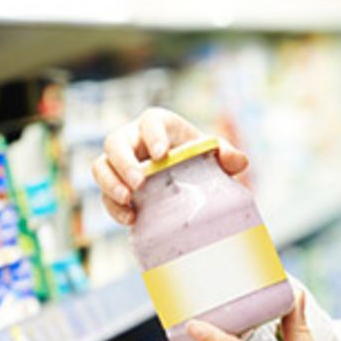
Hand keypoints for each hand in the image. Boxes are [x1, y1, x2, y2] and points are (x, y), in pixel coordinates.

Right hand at [92, 107, 249, 225]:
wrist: (182, 175)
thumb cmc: (195, 156)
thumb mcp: (212, 153)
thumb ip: (225, 153)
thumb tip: (239, 161)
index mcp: (157, 124)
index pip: (150, 122)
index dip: (153, 135)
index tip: (162, 154)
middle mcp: (132, 139)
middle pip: (115, 143)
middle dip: (124, 163)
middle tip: (140, 182)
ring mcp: (119, 163)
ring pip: (101, 166)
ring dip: (110, 184)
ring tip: (128, 200)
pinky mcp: (114, 186)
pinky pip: (104, 195)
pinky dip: (113, 207)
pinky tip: (131, 219)